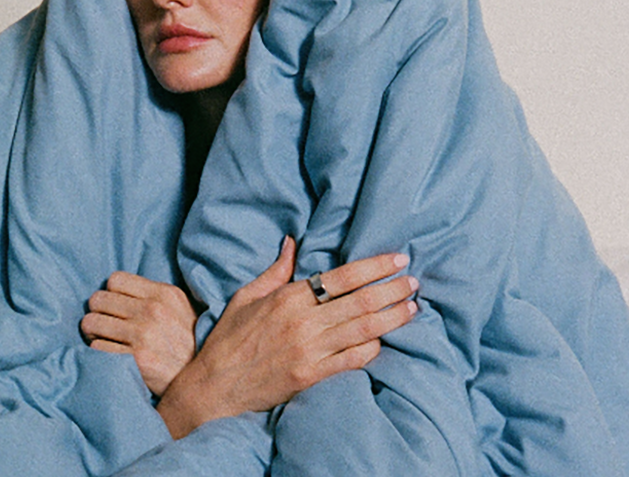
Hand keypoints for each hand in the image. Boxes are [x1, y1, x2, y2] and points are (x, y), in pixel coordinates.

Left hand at [80, 271, 197, 395]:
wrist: (204, 380)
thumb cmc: (189, 343)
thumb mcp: (180, 308)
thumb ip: (153, 296)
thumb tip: (117, 292)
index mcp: (163, 293)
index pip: (114, 280)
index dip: (111, 294)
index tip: (116, 307)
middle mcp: (152, 310)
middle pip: (98, 299)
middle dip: (98, 312)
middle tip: (105, 325)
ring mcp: (143, 335)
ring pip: (90, 322)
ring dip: (94, 333)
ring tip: (104, 340)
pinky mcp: (135, 360)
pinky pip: (96, 348)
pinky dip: (99, 353)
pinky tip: (111, 357)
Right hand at [156, 237, 416, 437]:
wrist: (215, 387)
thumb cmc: (229, 339)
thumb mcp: (246, 296)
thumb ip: (275, 270)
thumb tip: (292, 241)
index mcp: (287, 297)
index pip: (342, 276)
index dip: (374, 266)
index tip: (398, 258)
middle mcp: (302, 322)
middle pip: (360, 301)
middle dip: (392, 289)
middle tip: (414, 281)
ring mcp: (309, 350)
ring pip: (363, 330)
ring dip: (393, 317)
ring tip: (413, 307)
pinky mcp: (312, 376)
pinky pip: (353, 360)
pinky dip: (373, 348)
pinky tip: (386, 340)